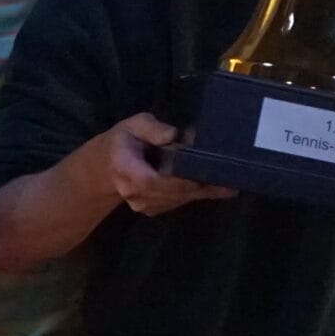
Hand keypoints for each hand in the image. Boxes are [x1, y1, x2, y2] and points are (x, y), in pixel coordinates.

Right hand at [107, 115, 236, 215]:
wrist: (106, 169)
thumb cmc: (122, 142)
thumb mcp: (132, 125)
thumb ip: (151, 128)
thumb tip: (172, 134)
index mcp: (127, 171)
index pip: (155, 181)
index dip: (181, 180)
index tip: (204, 174)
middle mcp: (135, 194)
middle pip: (173, 193)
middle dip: (200, 184)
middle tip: (228, 176)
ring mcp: (144, 205)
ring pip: (179, 199)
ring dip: (203, 190)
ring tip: (229, 180)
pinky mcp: (154, 210)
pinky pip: (179, 202)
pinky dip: (197, 194)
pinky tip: (219, 187)